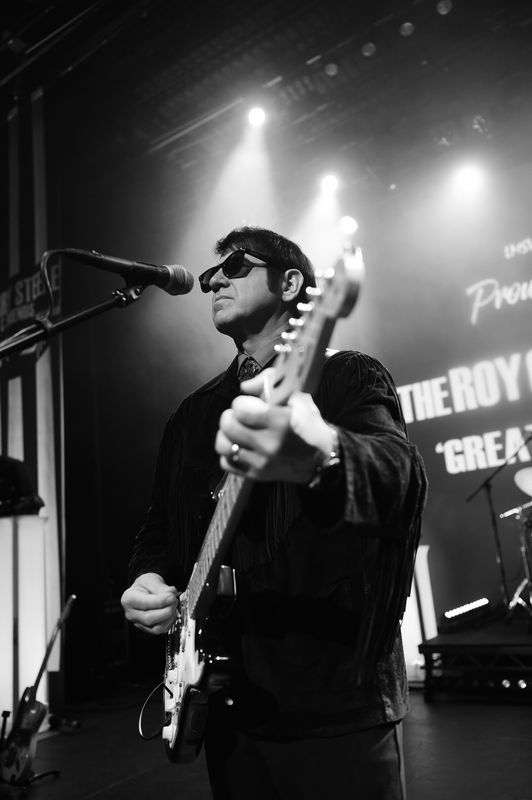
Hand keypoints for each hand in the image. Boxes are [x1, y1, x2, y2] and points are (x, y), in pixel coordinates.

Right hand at [121, 572, 178, 634]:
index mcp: (129, 598)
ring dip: (170, 617)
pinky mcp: (148, 629)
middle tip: (174, 600)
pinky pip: (161, 630)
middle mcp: (131, 613)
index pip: (144, 603)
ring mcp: (139, 623)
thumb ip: (160, 586)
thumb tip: (171, 593)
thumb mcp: (151, 579)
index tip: (171, 596)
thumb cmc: (145, 585)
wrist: (145, 590)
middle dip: (166, 610)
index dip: (160, 601)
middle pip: (149, 618)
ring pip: (156, 628)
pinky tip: (172, 612)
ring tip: (173, 604)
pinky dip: (170, 622)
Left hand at [215, 368, 335, 482]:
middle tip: (242, 418)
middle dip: (232, 416)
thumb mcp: (298, 398)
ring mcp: (260, 462)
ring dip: (227, 435)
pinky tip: (241, 447)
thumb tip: (245, 386)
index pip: (240, 408)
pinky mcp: (255, 475)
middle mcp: (268, 444)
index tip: (251, 405)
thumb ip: (270, 383)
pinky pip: (226, 463)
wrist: (321, 459)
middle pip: (227, 425)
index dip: (242, 403)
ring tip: (238, 432)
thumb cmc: (308, 425)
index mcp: (280, 422)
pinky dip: (230, 454)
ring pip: (222, 445)